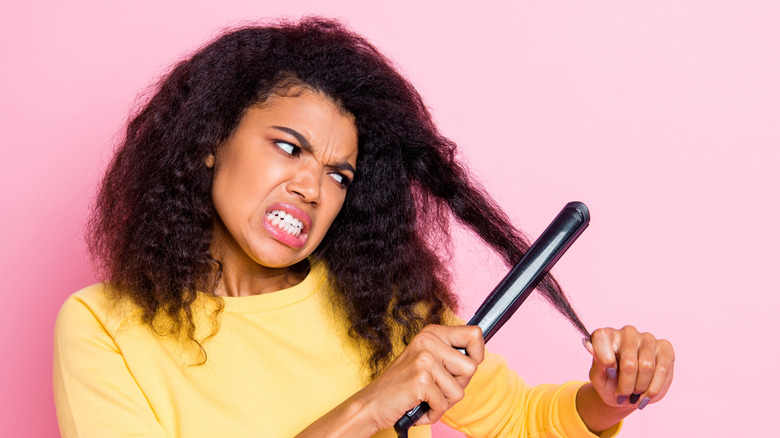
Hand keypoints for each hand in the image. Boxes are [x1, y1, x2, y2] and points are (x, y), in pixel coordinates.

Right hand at [357, 324, 484, 429]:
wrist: (372, 403)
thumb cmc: (402, 385)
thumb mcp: (426, 360)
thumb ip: (449, 355)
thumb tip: (478, 357)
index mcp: (432, 333)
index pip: (474, 334)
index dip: (477, 355)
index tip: (461, 369)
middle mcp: (428, 341)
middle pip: (471, 368)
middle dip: (457, 386)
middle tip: (435, 388)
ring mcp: (424, 360)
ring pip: (460, 391)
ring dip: (444, 402)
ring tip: (425, 397)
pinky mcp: (421, 380)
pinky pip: (444, 405)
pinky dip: (433, 413)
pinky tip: (418, 406)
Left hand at [583, 325, 674, 410]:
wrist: (627, 394)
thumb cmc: (610, 383)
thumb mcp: (598, 378)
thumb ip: (596, 363)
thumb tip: (590, 346)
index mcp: (605, 335)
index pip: (601, 338)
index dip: (605, 360)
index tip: (609, 374)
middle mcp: (626, 332)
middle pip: (629, 362)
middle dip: (626, 385)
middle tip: (622, 394)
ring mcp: (647, 338)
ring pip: (647, 366)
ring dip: (640, 387)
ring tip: (634, 393)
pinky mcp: (665, 347)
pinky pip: (663, 369)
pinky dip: (653, 388)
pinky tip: (646, 395)